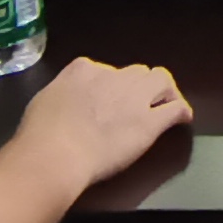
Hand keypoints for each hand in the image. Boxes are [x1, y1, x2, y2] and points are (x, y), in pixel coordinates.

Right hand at [15, 54, 192, 185]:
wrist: (57, 153)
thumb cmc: (40, 134)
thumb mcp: (44, 100)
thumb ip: (62, 95)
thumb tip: (66, 102)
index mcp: (83, 69)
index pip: (104, 70)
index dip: (108, 86)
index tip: (106, 100)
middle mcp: (113, 75)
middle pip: (135, 73)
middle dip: (137, 86)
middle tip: (135, 105)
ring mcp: (135, 97)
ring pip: (161, 81)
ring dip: (164, 92)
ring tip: (165, 105)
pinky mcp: (150, 122)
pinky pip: (175, 109)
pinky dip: (181, 111)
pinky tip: (182, 119)